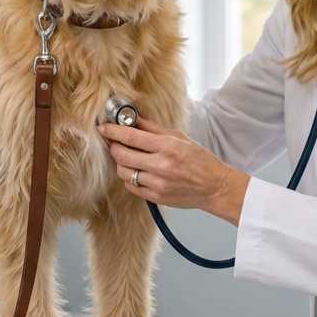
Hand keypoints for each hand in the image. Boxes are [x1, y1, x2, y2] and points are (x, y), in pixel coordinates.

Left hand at [97, 118, 250, 226]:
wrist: (214, 186)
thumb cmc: (199, 160)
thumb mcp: (179, 138)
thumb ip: (153, 129)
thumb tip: (133, 119)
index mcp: (167, 147)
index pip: (131, 137)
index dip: (112, 132)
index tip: (103, 128)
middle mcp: (161, 165)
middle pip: (122, 155)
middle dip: (113, 146)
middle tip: (113, 142)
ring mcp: (157, 184)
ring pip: (124, 172)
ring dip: (120, 163)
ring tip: (127, 157)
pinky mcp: (156, 197)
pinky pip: (131, 187)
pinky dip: (129, 178)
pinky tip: (136, 172)